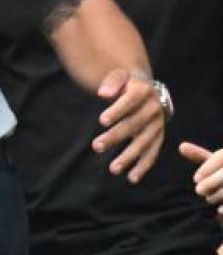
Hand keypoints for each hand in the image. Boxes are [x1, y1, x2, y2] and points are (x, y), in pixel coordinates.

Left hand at [92, 68, 164, 182]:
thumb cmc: (127, 84)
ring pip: (143, 143)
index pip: (130, 101)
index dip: (117, 111)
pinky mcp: (158, 138)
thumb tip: (102, 93)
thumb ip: (112, 82)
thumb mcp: (120, 76)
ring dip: (128, 157)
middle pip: (133, 125)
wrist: (147, 90)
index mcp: (144, 91)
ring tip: (113, 169)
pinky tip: (131, 178)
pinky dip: (143, 167)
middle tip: (96, 147)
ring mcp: (157, 125)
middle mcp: (154, 109)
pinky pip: (152, 154)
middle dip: (115, 137)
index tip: (101, 121)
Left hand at [180, 142, 222, 217]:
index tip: (195, 179)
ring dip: (219, 194)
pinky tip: (218, 211)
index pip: (222, 155)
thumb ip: (200, 156)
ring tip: (208, 199)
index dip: (208, 167)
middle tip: (198, 191)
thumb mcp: (216, 167)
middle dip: (211, 182)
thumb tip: (181, 146)